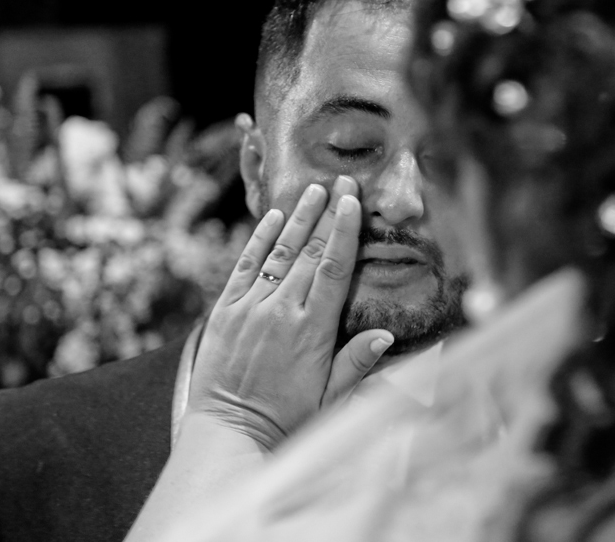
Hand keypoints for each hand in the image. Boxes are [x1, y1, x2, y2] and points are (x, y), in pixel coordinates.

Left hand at [188, 175, 393, 448]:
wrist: (228, 432)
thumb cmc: (285, 419)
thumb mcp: (329, 399)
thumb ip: (356, 363)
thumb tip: (388, 334)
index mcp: (312, 329)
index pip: (333, 269)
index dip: (344, 231)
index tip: (352, 201)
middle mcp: (281, 310)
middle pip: (309, 252)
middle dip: (326, 213)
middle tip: (340, 181)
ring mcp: (250, 307)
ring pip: (278, 252)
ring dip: (296, 218)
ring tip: (311, 190)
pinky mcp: (225, 310)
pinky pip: (244, 266)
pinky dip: (258, 240)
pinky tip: (271, 218)